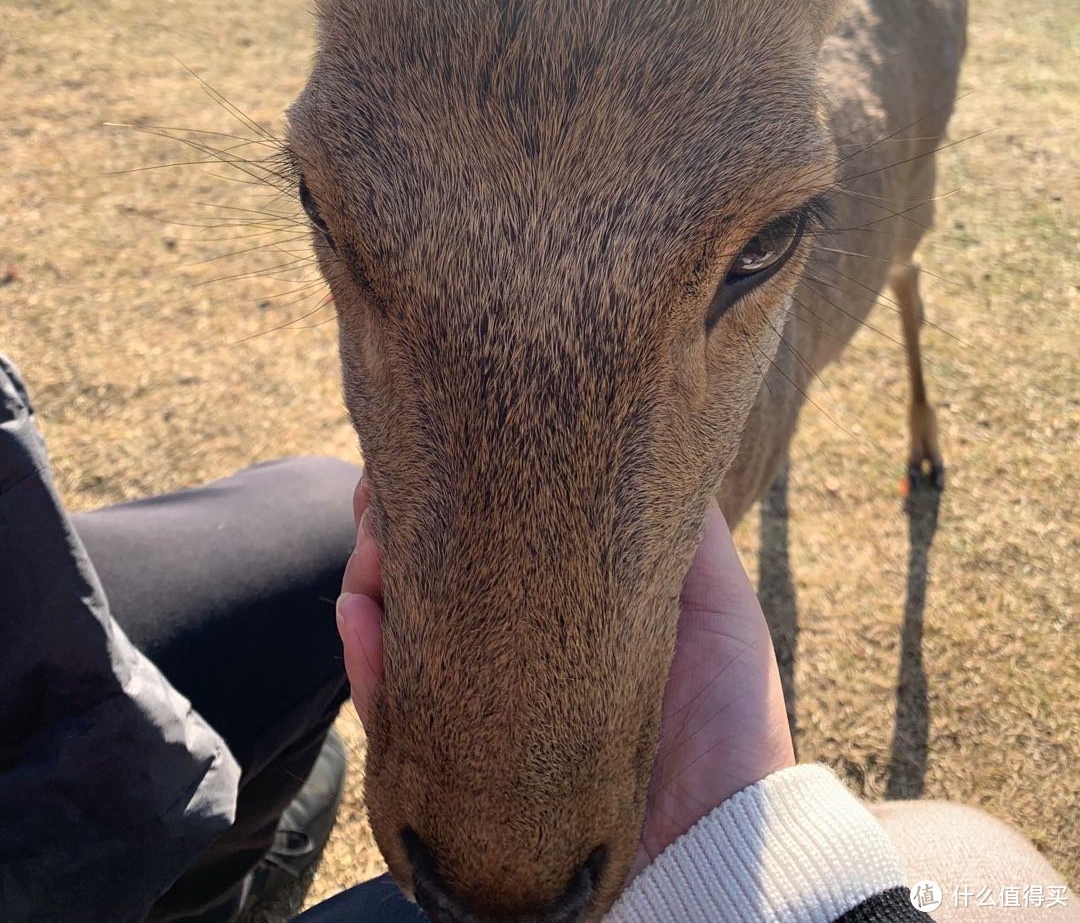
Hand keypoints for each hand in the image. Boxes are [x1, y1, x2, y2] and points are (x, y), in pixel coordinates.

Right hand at [336, 488, 793, 882]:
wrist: (717, 852)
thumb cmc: (728, 724)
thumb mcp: (716, 607)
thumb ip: (686, 531)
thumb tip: (661, 428)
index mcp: (563, 619)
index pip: (492, 546)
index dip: (458, 501)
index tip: (425, 456)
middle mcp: (515, 664)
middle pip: (434, 583)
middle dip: (395, 533)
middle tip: (372, 497)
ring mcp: (480, 719)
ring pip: (400, 637)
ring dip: (370, 584)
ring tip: (366, 551)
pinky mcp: (452, 781)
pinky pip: (390, 716)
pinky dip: (364, 665)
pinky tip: (355, 617)